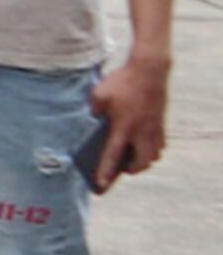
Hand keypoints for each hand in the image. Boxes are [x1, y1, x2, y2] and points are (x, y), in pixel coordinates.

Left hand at [90, 52, 169, 189]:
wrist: (149, 69)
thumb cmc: (122, 82)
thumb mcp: (98, 94)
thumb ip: (93, 110)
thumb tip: (94, 120)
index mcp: (123, 126)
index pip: (112, 155)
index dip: (106, 172)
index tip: (101, 184)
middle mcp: (141, 131)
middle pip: (141, 162)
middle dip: (131, 170)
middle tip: (121, 170)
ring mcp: (154, 127)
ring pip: (154, 155)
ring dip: (144, 161)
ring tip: (132, 161)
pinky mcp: (161, 122)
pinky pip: (160, 144)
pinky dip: (153, 150)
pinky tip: (144, 146)